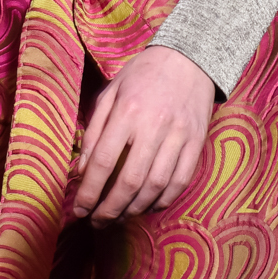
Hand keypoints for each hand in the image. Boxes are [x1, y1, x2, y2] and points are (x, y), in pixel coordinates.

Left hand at [73, 46, 214, 226]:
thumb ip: (94, 129)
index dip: (89, 191)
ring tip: (121, 216)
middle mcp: (153, 125)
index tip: (80, 209)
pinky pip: (181, 180)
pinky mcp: (197, 141)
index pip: (102, 161)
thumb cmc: (144, 74)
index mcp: (127, 111)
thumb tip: (82, 169)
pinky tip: (149, 205)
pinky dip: (164, 199)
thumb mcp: (111, 91)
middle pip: (129, 181)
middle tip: (98, 221)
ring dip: (135, 208)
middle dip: (110, 209)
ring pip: (156, 185)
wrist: (190, 57)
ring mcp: (179, 135)